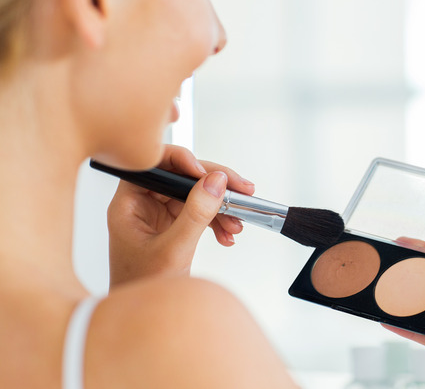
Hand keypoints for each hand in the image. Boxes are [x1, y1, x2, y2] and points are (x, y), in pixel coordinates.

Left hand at [107, 145, 254, 287]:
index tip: (207, 173)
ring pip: (194, 193)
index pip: (153, 165)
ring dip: (220, 205)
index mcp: (128, 204)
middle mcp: (142, 205)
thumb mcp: (174, 249)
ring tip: (236, 222)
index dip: (181, 162)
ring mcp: (158, 215)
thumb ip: (196, 213)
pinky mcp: (173, 226)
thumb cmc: (143, 288)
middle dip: (212, 184)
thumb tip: (215, 182)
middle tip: (240, 189)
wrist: (145, 318)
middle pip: (180, 177)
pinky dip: (217, 220)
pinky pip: (199, 211)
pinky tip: (228, 234)